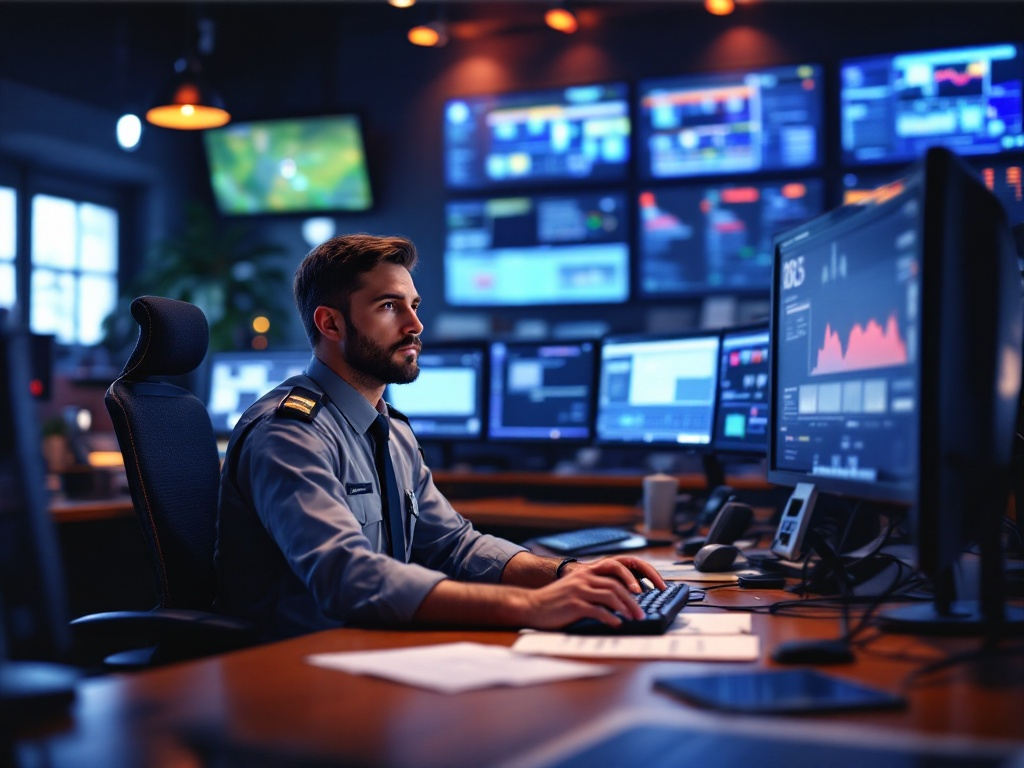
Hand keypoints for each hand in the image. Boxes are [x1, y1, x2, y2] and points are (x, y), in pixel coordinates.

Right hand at [523, 556, 668, 630]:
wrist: (532, 606)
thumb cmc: (556, 601)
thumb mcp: (576, 588)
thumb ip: (595, 589)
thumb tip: (621, 599)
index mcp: (587, 571)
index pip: (618, 566)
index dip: (635, 576)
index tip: (649, 587)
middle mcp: (584, 577)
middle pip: (617, 585)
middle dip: (634, 600)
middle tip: (642, 612)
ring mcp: (579, 590)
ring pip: (611, 596)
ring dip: (626, 609)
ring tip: (635, 619)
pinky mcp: (574, 604)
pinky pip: (598, 610)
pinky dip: (610, 618)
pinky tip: (617, 624)